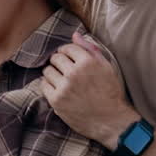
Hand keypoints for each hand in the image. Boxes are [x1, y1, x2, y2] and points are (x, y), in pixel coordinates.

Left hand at [42, 32, 138, 148]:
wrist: (111, 121)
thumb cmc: (110, 92)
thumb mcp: (106, 67)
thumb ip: (90, 49)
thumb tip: (74, 34)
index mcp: (88, 62)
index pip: (67, 47)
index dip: (68, 52)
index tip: (70, 59)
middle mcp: (74, 73)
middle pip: (55, 58)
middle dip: (59, 62)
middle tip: (66, 71)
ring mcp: (64, 87)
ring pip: (47, 70)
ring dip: (53, 73)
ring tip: (62, 80)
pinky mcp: (56, 100)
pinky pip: (43, 85)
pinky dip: (49, 85)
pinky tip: (58, 89)